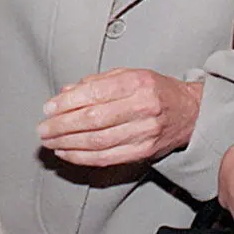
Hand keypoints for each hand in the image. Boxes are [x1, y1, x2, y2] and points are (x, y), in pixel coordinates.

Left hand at [37, 67, 202, 166]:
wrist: (190, 112)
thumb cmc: (156, 90)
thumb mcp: (128, 75)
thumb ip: (95, 82)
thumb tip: (64, 93)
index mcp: (136, 83)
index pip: (95, 94)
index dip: (67, 103)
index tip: (48, 109)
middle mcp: (142, 107)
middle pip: (93, 120)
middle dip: (62, 126)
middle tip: (43, 129)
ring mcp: (144, 132)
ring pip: (98, 142)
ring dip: (68, 143)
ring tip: (50, 141)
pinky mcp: (143, 151)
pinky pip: (107, 158)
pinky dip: (82, 157)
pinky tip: (67, 152)